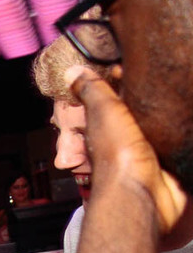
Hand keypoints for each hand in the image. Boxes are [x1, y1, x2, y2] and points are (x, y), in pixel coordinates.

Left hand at [67, 66, 187, 236]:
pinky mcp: (172, 164)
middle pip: (142, 113)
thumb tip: (70, 71)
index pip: (117, 99)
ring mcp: (151, 153)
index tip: (145, 60)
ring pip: (163, 128)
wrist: (141, 192)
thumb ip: (92, 91)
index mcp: (108, 127)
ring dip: (173, 114)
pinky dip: (186, 132)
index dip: (127, 80)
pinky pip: (181, 145)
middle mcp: (128, 140)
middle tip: (173, 72)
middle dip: (154, 96)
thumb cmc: (118, 153)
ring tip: (185, 85)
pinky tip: (192, 116)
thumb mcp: (103, 113)